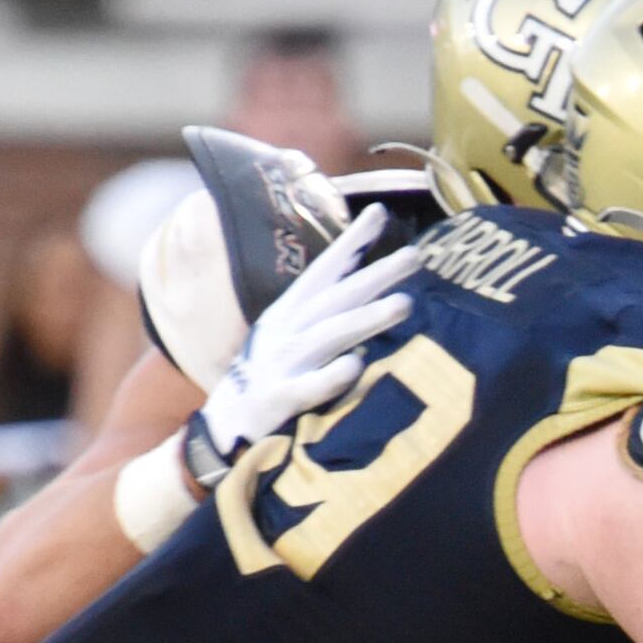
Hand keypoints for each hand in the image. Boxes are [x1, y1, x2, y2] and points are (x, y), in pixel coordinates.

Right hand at [189, 210, 423, 474]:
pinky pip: (308, 387)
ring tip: (405, 305)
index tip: (380, 212)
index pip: (326, 270)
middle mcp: (287, 330)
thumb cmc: (272, 379)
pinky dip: (331, 376)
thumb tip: (374, 291)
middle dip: (376, 274)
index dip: (352, 241)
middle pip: (337, 297)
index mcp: (291, 312)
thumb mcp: (294, 338)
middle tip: (416, 257)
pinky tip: (357, 366)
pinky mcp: (278, 400)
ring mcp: (281, 363)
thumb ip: (329, 315)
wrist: (226, 430)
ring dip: (366, 319)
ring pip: (329, 335)